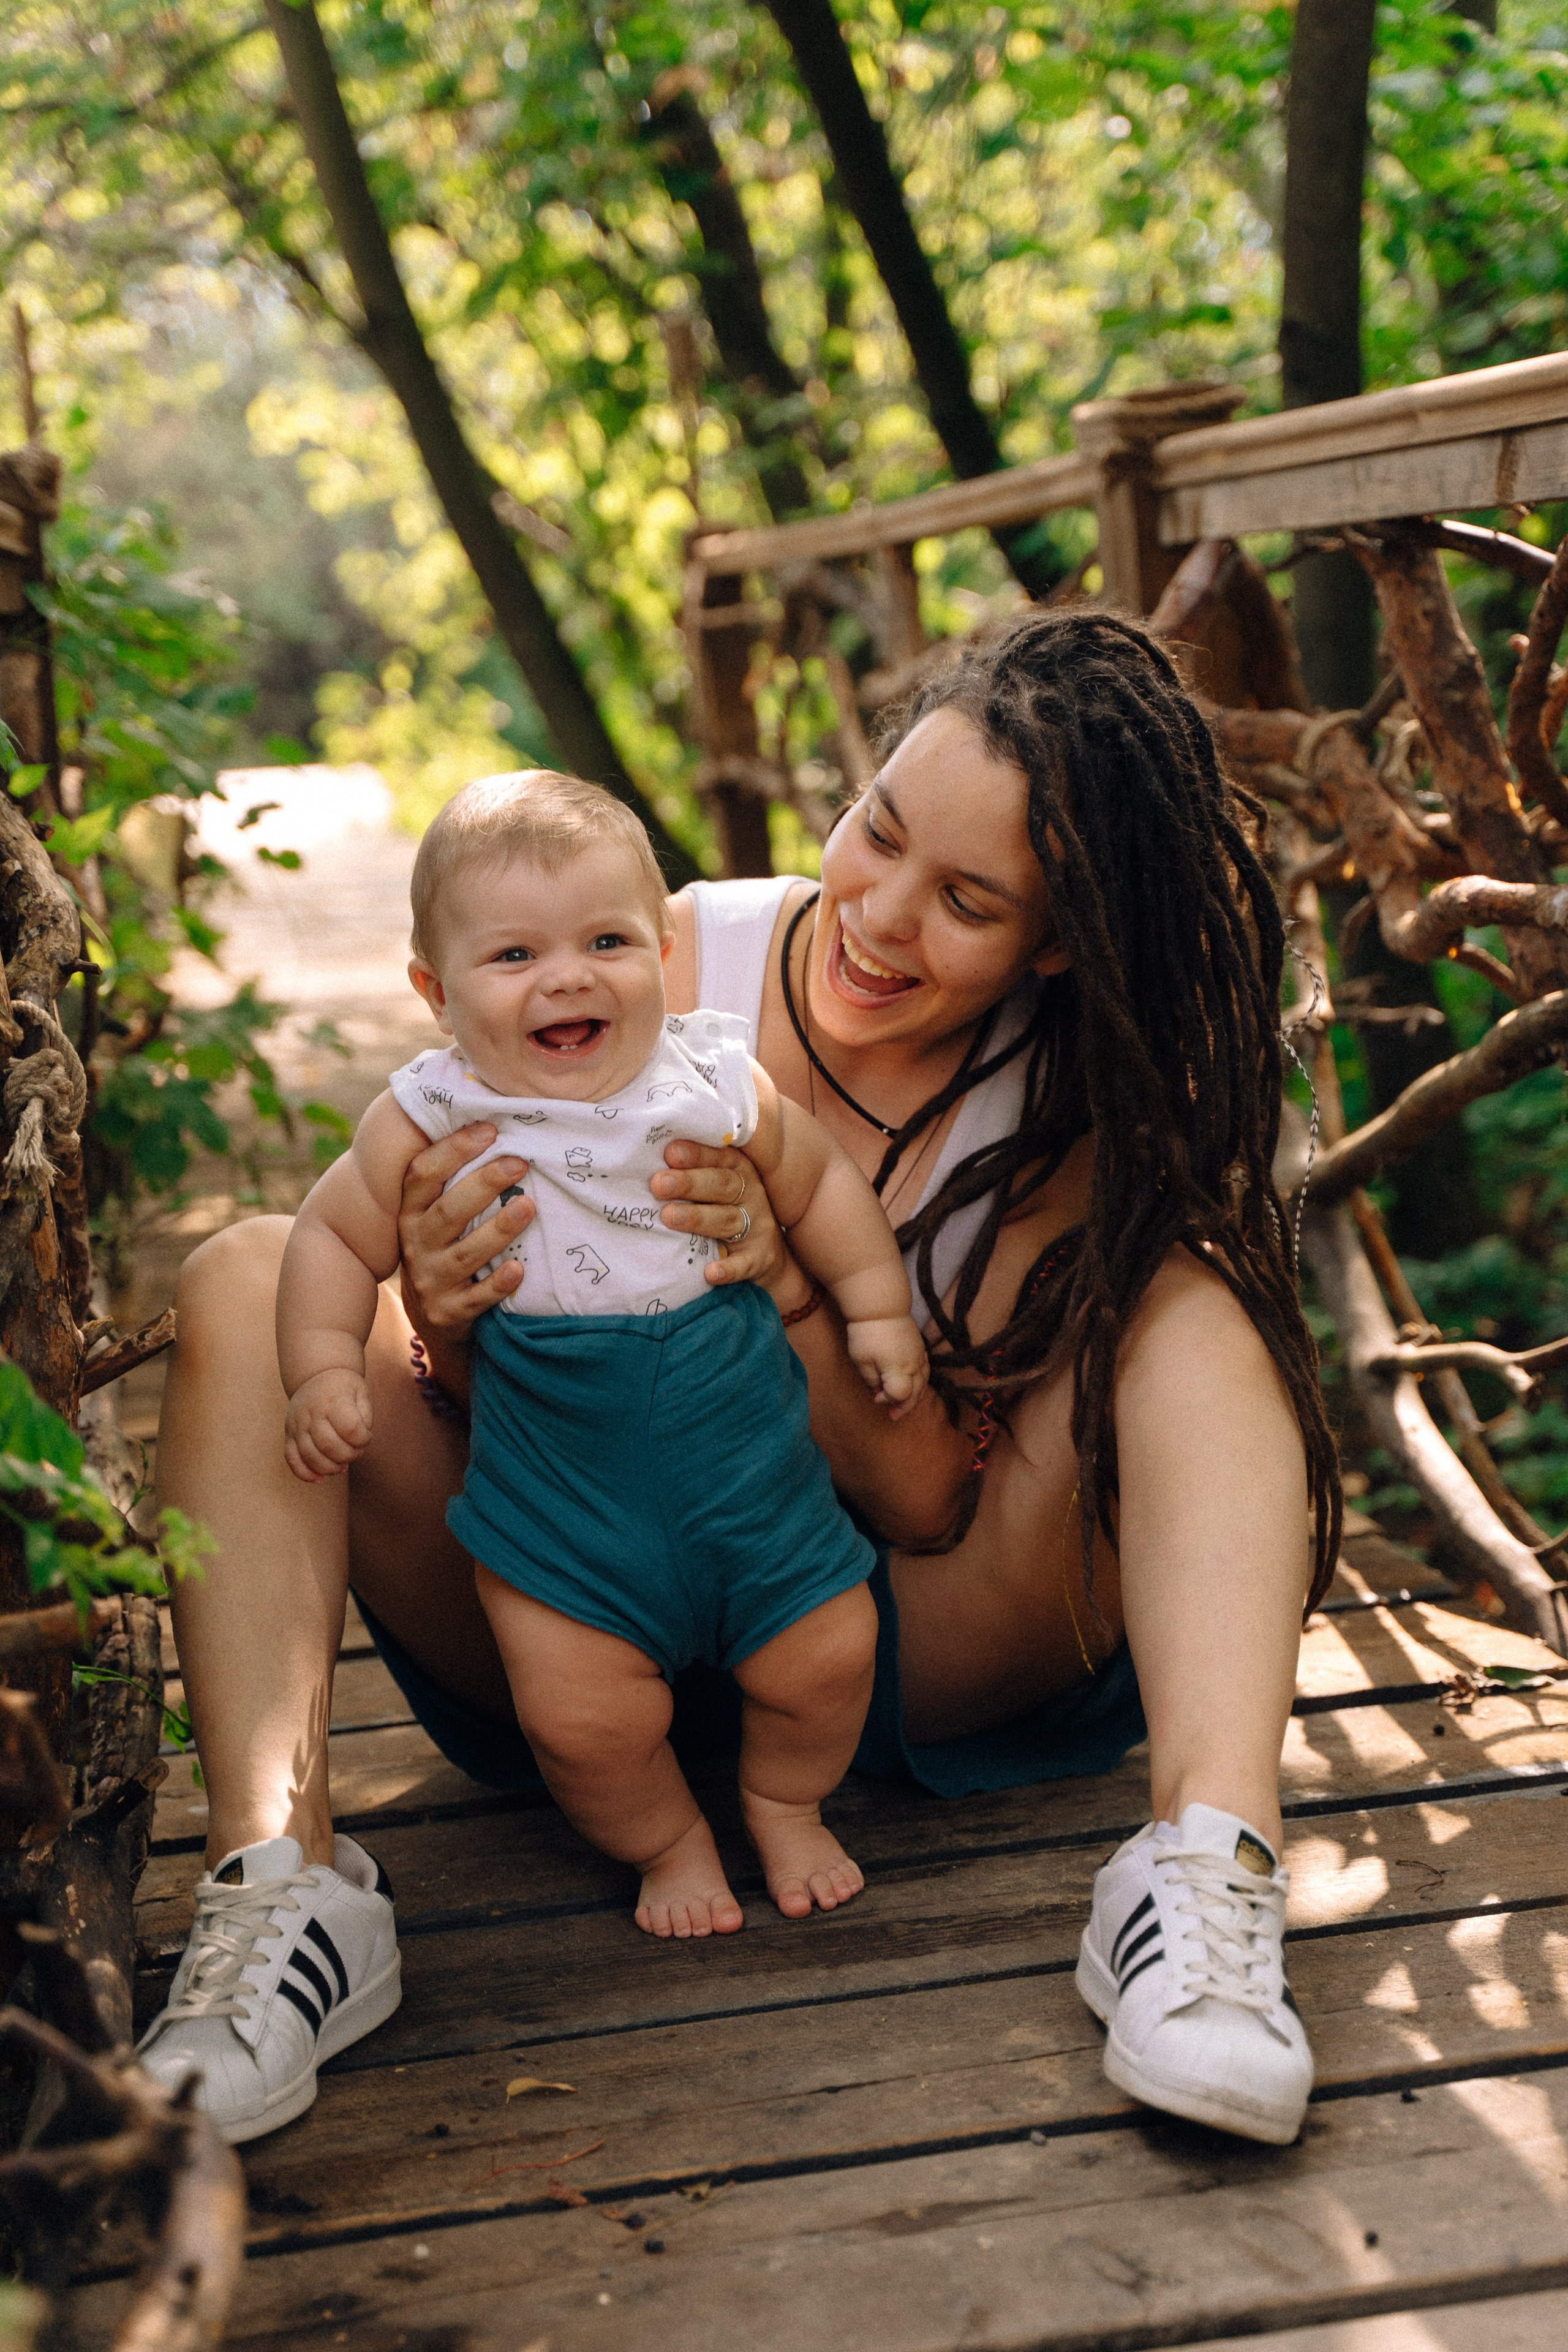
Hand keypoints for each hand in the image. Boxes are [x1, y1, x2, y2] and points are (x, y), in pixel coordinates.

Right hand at [286, 1368, 373, 1481]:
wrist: (316, 1375)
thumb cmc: (344, 1388)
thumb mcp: (362, 1393)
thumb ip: (365, 1417)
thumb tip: (358, 1443)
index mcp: (333, 1400)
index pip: (350, 1428)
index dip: (363, 1440)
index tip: (366, 1438)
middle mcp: (312, 1412)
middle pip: (329, 1445)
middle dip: (348, 1456)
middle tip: (356, 1452)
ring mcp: (297, 1424)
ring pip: (309, 1455)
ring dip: (329, 1468)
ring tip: (342, 1466)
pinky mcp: (289, 1434)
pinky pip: (291, 1458)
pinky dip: (304, 1473)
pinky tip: (319, 1479)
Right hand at [397, 1123, 535, 1335]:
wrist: (434, 1316)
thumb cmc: (446, 1247)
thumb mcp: (436, 1214)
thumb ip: (453, 1177)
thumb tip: (488, 1116)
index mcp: (411, 1214)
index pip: (422, 1176)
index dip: (452, 1150)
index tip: (489, 1129)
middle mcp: (416, 1245)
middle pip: (447, 1212)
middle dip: (482, 1185)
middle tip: (518, 1163)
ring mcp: (432, 1281)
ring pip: (465, 1254)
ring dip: (498, 1231)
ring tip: (528, 1207)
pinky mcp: (450, 1313)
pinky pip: (476, 1299)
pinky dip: (497, 1284)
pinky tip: (519, 1269)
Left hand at [651, 1142, 789, 1291]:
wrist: (765, 1256)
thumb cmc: (727, 1212)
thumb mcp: (718, 1188)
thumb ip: (692, 1174)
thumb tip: (650, 1163)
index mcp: (739, 1172)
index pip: (719, 1158)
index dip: (696, 1154)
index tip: (670, 1152)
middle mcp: (751, 1195)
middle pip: (721, 1185)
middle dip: (689, 1183)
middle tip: (658, 1184)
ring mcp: (757, 1227)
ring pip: (727, 1220)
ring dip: (698, 1219)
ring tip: (669, 1217)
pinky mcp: (760, 1258)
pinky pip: (744, 1264)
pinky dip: (728, 1269)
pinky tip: (710, 1271)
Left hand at [845, 1316, 929, 1420]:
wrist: (881, 1304)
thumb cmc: (868, 1332)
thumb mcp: (862, 1360)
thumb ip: (871, 1380)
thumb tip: (878, 1392)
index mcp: (900, 1370)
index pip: (900, 1395)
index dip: (888, 1400)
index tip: (875, 1397)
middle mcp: (914, 1365)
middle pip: (916, 1393)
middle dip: (904, 1406)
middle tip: (893, 1416)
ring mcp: (919, 1355)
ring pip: (924, 1383)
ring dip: (915, 1397)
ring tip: (905, 1406)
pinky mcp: (919, 1347)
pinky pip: (925, 1371)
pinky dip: (920, 1383)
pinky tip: (913, 1386)